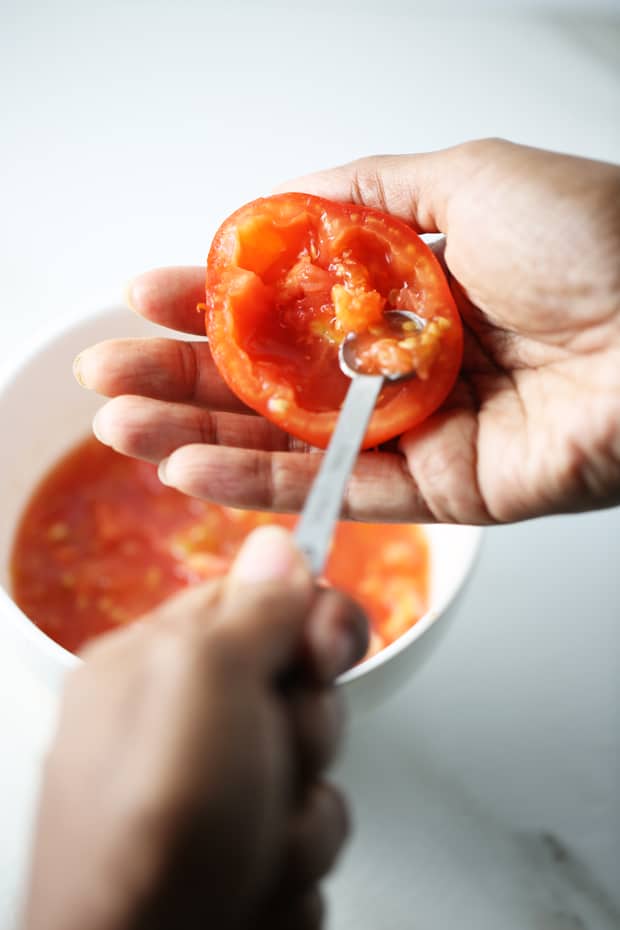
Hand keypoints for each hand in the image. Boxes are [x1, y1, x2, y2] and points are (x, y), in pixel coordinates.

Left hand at [21, 526, 367, 929]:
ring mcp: (213, 797)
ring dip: (300, 814)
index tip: (323, 651)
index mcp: (155, 667)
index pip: (255, 603)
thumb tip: (278, 544)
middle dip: (307, 729)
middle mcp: (181, 727)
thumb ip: (250, 610)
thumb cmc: (159, 828)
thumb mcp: (204, 680)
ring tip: (250, 845)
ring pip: (313, 771)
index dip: (304, 619)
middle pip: (297, 688)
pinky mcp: (243, 859)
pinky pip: (307, 834)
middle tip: (272, 757)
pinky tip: (249, 886)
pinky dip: (291, 865)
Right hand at [75, 139, 619, 522]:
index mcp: (407, 290)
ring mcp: (417, 431)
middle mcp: (404, 363)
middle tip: (109, 370)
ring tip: (121, 422)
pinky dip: (258, 483)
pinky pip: (334, 488)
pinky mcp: (438, 490)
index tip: (147, 293)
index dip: (213, 298)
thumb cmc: (594, 243)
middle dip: (183, 374)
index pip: (288, 302)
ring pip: (288, 441)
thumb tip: (288, 204)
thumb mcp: (465, 180)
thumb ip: (367, 195)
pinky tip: (188, 469)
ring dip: (197, 434)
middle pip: (274, 379)